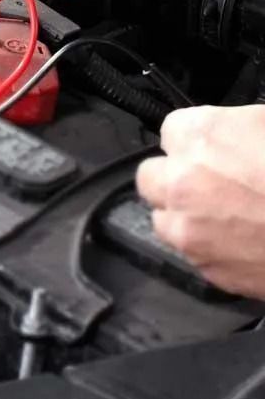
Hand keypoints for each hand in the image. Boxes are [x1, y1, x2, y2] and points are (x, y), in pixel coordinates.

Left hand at [137, 105, 264, 298]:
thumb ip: (238, 128)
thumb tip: (231, 135)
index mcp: (201, 136)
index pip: (170, 131)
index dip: (194, 142)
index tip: (211, 150)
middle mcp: (183, 181)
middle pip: (153, 176)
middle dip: (177, 178)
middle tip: (214, 182)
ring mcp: (190, 230)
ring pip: (165, 219)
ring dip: (188, 215)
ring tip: (231, 214)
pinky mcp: (207, 269)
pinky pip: (193, 254)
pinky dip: (211, 247)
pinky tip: (246, 239)